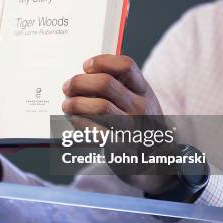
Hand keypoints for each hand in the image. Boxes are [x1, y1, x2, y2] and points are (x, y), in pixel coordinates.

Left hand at [61, 54, 176, 194]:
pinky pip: (95, 130)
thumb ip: (118, 86)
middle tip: (67, 86)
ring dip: (76, 103)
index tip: (86, 66)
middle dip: (80, 82)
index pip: (126, 65)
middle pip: (106, 83)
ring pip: (99, 106)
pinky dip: (79, 122)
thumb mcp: (137, 100)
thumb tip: (83, 74)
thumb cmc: (138, 124)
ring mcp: (133, 128)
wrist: (156, 161)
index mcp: (144, 90)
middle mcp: (141, 107)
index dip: (102, 61)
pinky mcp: (122, 147)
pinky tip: (73, 119)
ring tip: (67, 104)